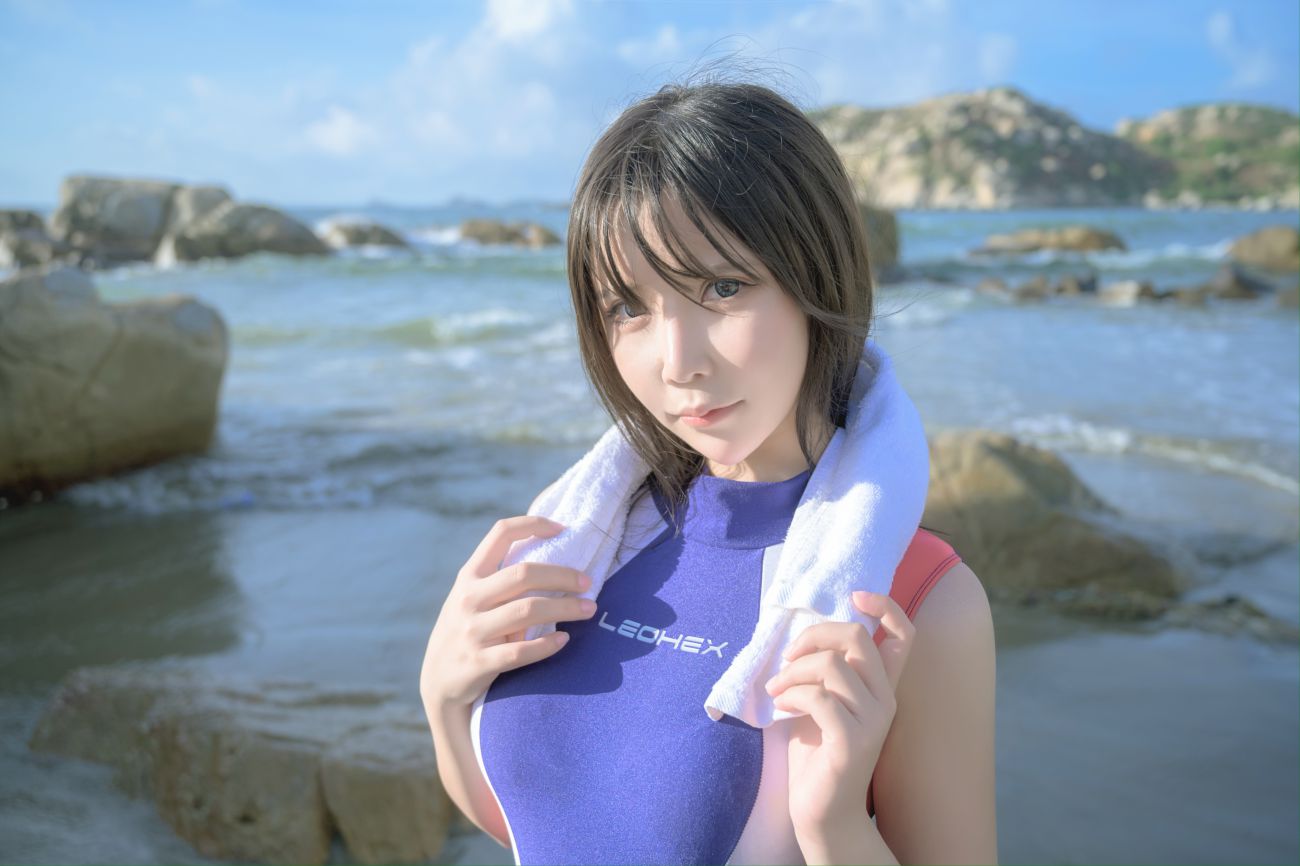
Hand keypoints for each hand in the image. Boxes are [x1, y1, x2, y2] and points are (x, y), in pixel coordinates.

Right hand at [418, 515, 597, 712]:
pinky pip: (521, 651)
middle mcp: (469, 598)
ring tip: (589, 609)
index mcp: (469, 576)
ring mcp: (472, 631)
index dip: (533, 525)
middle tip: (588, 583)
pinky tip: (564, 640)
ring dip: (565, 608)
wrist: (438, 683)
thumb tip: (552, 560)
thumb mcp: (470, 600)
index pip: (500, 534)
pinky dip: (547, 645)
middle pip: (523, 574)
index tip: (562, 529)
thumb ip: (498, 581)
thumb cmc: (466, 633)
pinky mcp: (478, 663)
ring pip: (528, 610)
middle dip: (563, 575)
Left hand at [763, 590, 914, 836]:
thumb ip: (822, 669)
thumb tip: (797, 633)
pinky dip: (792, 696)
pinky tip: (781, 709)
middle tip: (787, 657)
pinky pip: (819, 698)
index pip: (904, 634)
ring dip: (793, 671)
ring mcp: (873, 720)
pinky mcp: (854, 741)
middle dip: (813, 635)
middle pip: (856, 637)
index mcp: (881, 685)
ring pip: (833, 664)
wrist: (821, 811)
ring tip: (776, 689)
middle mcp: (886, 698)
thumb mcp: (819, 700)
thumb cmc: (816, 753)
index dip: (884, 606)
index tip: (854, 596)